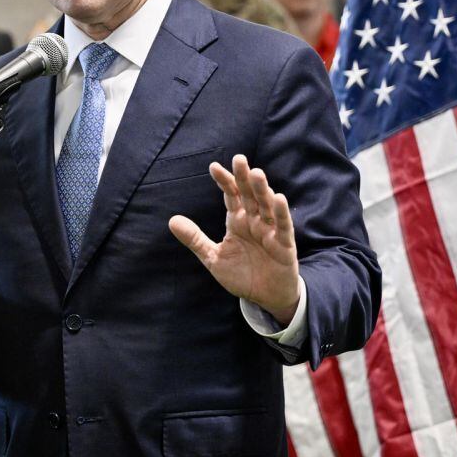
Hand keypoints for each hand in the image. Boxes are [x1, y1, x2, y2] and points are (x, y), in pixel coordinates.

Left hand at [168, 155, 299, 324]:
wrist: (265, 298)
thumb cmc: (242, 274)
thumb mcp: (213, 258)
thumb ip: (195, 239)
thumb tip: (171, 220)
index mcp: (238, 221)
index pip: (231, 196)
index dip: (224, 181)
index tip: (213, 166)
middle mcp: (255, 221)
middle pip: (249, 195)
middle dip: (244, 177)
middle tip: (239, 159)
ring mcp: (271, 231)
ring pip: (267, 206)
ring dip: (262, 190)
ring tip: (257, 174)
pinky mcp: (284, 244)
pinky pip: (283, 226)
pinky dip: (281, 212)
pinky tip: (278, 198)